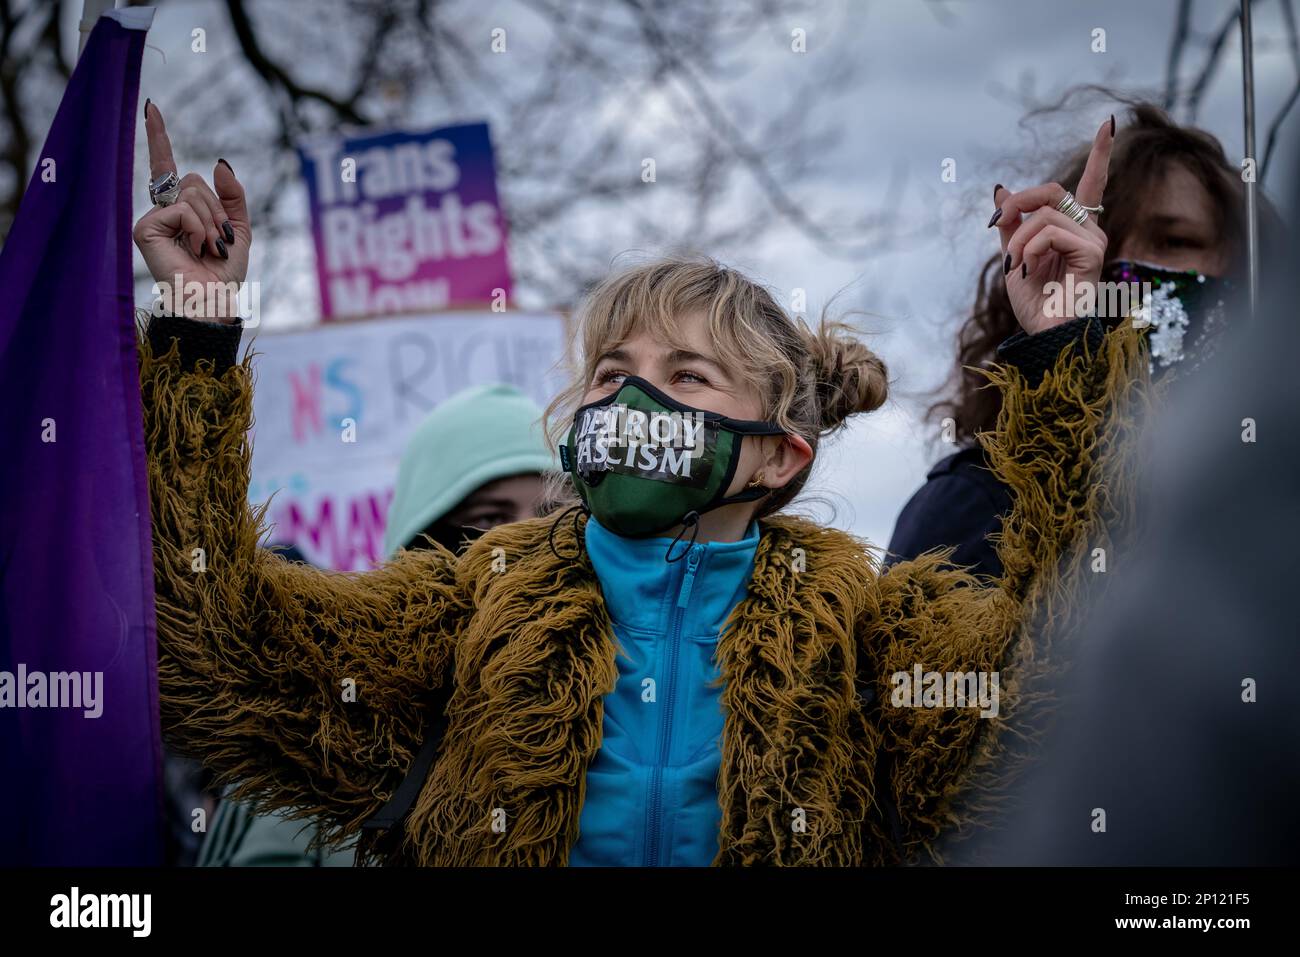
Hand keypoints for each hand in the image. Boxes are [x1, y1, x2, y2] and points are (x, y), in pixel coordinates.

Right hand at [131, 101, 250, 322]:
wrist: (214, 299)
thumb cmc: (224, 271)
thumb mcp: (239, 229)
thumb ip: (233, 196)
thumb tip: (220, 162)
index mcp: (183, 208)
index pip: (169, 166)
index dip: (158, 136)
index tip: (151, 107)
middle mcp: (163, 210)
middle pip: (196, 181)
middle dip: (218, 210)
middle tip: (219, 241)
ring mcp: (152, 218)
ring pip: (192, 193)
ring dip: (212, 222)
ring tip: (209, 248)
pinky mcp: (145, 228)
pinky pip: (182, 209)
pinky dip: (198, 228)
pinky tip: (196, 248)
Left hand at [992, 118, 1113, 334]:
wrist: (1045, 335)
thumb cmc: (1034, 303)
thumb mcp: (1012, 256)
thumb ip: (1010, 225)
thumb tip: (1002, 188)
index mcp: (1073, 229)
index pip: (1090, 184)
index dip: (1101, 154)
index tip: (1110, 122)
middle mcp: (1089, 230)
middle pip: (1053, 190)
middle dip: (1019, 201)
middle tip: (997, 222)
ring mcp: (1094, 240)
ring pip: (1045, 214)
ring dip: (1018, 239)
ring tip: (1015, 265)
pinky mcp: (1093, 252)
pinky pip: (1051, 232)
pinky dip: (1030, 248)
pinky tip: (1029, 269)